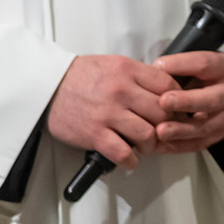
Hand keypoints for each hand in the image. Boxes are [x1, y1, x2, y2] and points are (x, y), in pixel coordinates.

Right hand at [45, 55, 177, 169]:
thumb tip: (166, 87)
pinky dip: (131, 160)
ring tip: (146, 144)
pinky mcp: (94, 134)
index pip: (167, 85)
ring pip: (147, 134)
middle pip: (162, 112)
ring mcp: (108, 114)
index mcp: (127, 70)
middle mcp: (120, 91)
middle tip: (164, 129)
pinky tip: (130, 158)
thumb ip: (139, 75)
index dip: (177, 99)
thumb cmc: (80, 76)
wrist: (46, 86)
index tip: (176, 108)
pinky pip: (123, 153)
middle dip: (167, 124)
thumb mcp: (113, 64)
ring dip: (151, 144)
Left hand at [153, 52, 223, 152]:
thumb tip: (154, 70)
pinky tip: (159, 144)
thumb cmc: (205, 77)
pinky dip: (176, 145)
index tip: (160, 66)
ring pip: (205, 127)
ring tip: (160, 130)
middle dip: (187, 102)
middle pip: (212, 99)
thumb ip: (177, 67)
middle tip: (165, 101)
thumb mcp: (195, 63)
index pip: (205, 64)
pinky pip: (197, 144)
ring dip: (180, 130)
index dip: (182, 65)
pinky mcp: (216, 136)